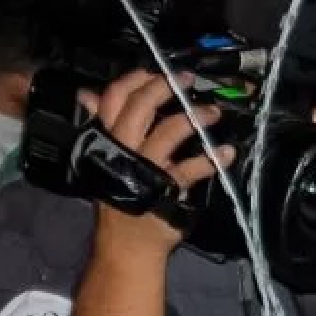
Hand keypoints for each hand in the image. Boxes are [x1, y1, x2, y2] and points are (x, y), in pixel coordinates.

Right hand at [82, 71, 235, 257]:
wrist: (126, 245)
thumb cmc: (122, 197)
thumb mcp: (105, 160)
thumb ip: (103, 125)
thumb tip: (88, 94)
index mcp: (106, 140)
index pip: (112, 100)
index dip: (134, 80)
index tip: (156, 70)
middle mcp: (121, 151)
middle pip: (138, 108)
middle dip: (164, 88)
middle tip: (187, 80)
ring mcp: (143, 170)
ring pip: (166, 133)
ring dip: (193, 118)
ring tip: (213, 113)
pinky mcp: (165, 190)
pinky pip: (191, 169)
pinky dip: (212, 159)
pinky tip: (227, 152)